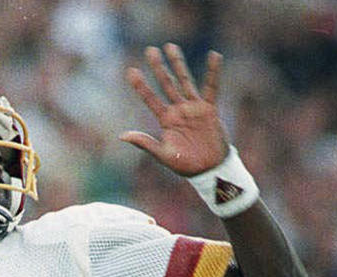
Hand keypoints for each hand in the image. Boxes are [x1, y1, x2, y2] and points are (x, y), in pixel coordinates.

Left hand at [120, 43, 228, 176]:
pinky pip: (211, 88)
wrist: (209, 170)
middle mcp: (178, 110)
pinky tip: (214, 56)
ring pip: (184, 81)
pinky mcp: (209, 109)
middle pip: (166, 84)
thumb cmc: (185, 165)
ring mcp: (193, 108)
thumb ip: (145, 143)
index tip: (131, 71)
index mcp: (165, 120)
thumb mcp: (163, 155)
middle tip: (150, 50)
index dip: (141, 86)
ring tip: (170, 46)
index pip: (150, 99)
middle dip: (158, 68)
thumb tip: (122, 136)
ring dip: (178, 64)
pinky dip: (213, 73)